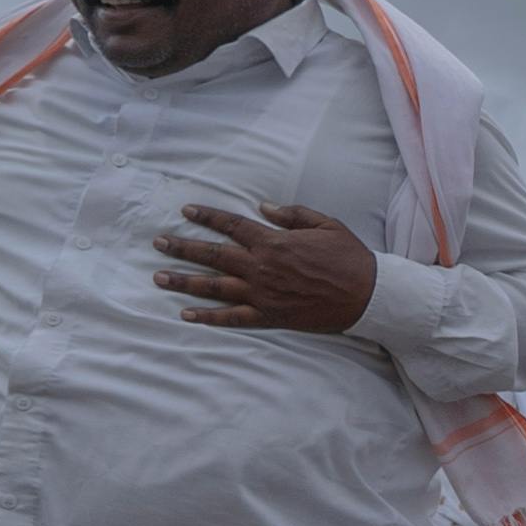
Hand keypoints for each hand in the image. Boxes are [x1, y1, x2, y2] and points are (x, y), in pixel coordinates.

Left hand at [153, 201, 380, 333]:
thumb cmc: (349, 257)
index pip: (232, 225)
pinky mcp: (269, 316)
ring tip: (159, 278)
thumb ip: (292, 215)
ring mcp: (262, 294)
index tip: (186, 211)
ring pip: (214, 287)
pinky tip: (187, 314)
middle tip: (158, 243)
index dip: (208, 217)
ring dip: (184, 282)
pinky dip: (208, 317)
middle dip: (182, 248)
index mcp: (274, 242)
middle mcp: (261, 267)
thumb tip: (263, 208)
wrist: (367, 294)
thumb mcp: (326, 225)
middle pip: (213, 255)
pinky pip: (232, 318)